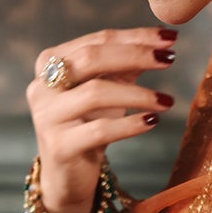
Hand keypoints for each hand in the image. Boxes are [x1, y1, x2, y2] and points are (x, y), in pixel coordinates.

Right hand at [26, 24, 178, 212]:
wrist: (67, 175)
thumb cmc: (88, 124)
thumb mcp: (107, 89)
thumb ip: (126, 65)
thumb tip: (161, 40)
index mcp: (49, 62)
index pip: (96, 41)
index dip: (134, 37)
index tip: (169, 38)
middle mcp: (42, 86)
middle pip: (91, 58)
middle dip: (134, 55)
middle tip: (169, 60)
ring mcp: (47, 116)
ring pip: (96, 93)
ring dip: (137, 94)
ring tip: (166, 100)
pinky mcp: (59, 146)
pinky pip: (100, 130)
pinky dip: (130, 124)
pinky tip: (152, 121)